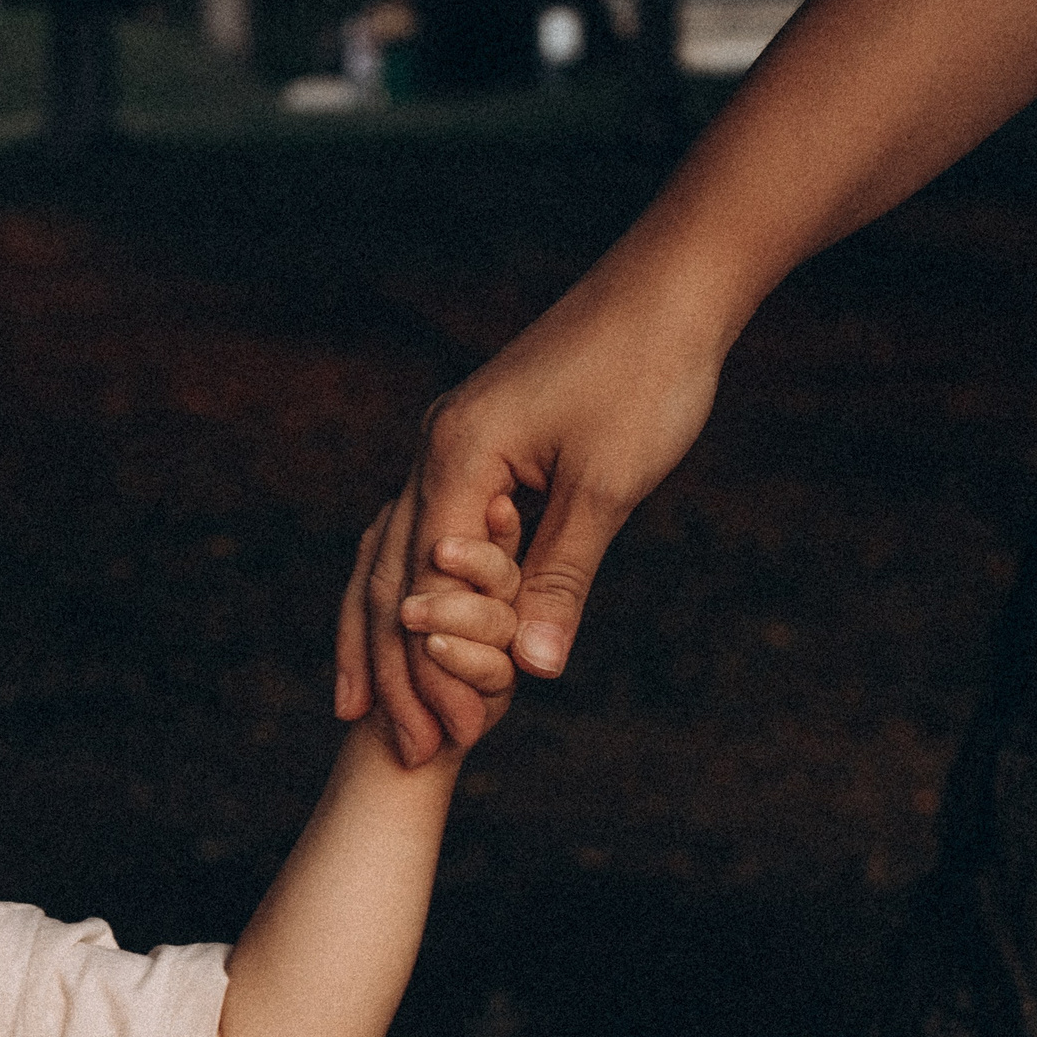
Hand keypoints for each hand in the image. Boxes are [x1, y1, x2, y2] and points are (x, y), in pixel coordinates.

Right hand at [337, 261, 726, 763]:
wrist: (669, 286)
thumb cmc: (647, 375)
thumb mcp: (608, 486)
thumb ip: (561, 579)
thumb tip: (532, 671)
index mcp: (457, 459)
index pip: (420, 586)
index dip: (429, 672)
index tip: (447, 740)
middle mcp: (434, 452)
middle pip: (387, 578)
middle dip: (393, 671)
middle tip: (406, 751)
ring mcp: (448, 446)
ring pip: (390, 557)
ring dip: (384, 638)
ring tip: (367, 708)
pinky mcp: (475, 444)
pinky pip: (421, 531)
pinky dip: (412, 589)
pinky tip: (412, 625)